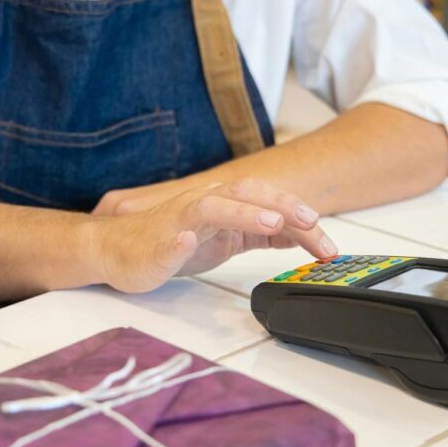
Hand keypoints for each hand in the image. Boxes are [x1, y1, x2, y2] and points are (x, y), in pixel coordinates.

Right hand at [88, 179, 336, 292]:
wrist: (119, 251)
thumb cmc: (172, 243)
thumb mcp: (228, 240)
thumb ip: (261, 235)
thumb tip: (299, 234)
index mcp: (225, 206)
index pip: (268, 203)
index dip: (300, 218)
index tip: (327, 243)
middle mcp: (205, 206)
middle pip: (247, 195)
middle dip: (281, 205)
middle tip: (312, 222)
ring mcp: (179, 222)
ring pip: (212, 208)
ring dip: (243, 213)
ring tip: (271, 222)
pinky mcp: (156, 245)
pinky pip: (168, 240)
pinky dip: (178, 239)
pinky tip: (186, 241)